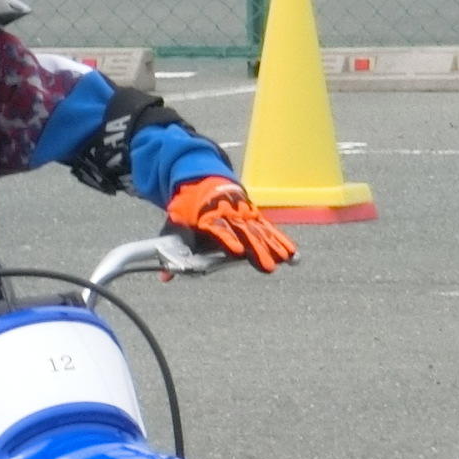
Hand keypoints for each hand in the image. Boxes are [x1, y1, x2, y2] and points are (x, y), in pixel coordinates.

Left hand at [165, 177, 296, 272]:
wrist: (203, 181)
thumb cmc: (188, 209)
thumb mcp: (174, 226)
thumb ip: (172, 250)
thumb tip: (165, 277)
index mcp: (206, 216)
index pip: (218, 229)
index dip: (228, 240)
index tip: (237, 252)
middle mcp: (228, 214)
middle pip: (244, 233)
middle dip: (256, 249)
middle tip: (268, 267)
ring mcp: (243, 214)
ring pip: (260, 231)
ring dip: (273, 246)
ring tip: (285, 260)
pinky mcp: (253, 215)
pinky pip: (268, 229)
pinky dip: (280, 240)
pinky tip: (293, 254)